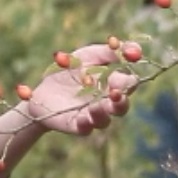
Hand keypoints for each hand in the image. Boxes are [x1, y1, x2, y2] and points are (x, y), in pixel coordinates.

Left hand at [22, 45, 137, 135]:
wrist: (42, 90)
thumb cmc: (69, 71)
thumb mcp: (88, 55)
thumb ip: (109, 52)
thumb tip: (135, 49)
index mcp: (112, 85)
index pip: (129, 84)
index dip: (130, 78)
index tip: (124, 77)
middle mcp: (106, 103)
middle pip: (122, 105)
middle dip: (120, 98)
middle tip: (115, 92)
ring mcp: (92, 115)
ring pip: (105, 119)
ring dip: (103, 112)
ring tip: (96, 105)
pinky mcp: (77, 125)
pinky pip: (85, 128)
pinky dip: (85, 123)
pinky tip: (83, 117)